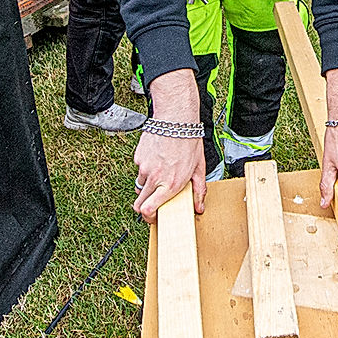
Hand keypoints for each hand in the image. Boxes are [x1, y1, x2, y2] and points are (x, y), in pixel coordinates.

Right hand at [133, 68, 205, 223]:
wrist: (176, 119)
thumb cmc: (189, 142)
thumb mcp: (199, 168)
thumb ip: (199, 190)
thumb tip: (199, 207)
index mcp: (170, 184)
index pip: (148, 210)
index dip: (148, 218)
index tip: (153, 217)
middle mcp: (155, 178)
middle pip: (138, 203)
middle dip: (144, 206)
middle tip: (153, 201)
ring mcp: (144, 168)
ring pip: (141, 184)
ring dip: (149, 183)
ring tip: (163, 171)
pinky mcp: (139, 157)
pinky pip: (140, 169)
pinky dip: (147, 168)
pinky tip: (159, 158)